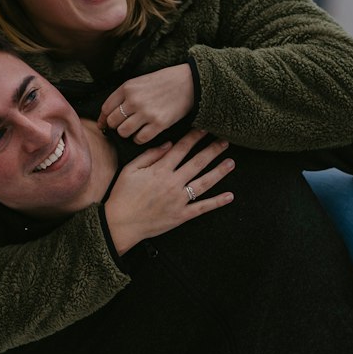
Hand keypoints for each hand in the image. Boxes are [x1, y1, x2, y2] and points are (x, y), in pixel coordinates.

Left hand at [102, 64, 195, 143]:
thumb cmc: (164, 82)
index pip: (106, 108)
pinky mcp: (159, 123)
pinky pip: (140, 138)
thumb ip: (125, 95)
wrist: (189, 83)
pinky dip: (139, 139)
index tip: (104, 124)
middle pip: (113, 121)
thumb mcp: (140, 81)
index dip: (103, 118)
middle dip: (115, 126)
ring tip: (134, 130)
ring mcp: (146, 113)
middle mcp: (134, 100)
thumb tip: (108, 114)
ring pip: (124, 132)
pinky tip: (144, 133)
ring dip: (127, 134)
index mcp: (128, 87)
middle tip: (122, 126)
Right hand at [105, 129, 234, 253]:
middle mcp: (172, 183)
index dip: (194, 137)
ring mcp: (179, 200)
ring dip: (219, 172)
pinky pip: (202, 207)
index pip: (181, 149)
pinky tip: (229, 196)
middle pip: (197, 163)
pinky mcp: (181, 215)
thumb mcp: (131, 170)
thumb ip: (150, 155)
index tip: (204, 129)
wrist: (121, 224)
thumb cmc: (123, 195)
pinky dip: (217, 202)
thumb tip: (169, 144)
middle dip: (212, 150)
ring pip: (204, 183)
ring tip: (231, 162)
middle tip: (225, 141)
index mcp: (160, 170)